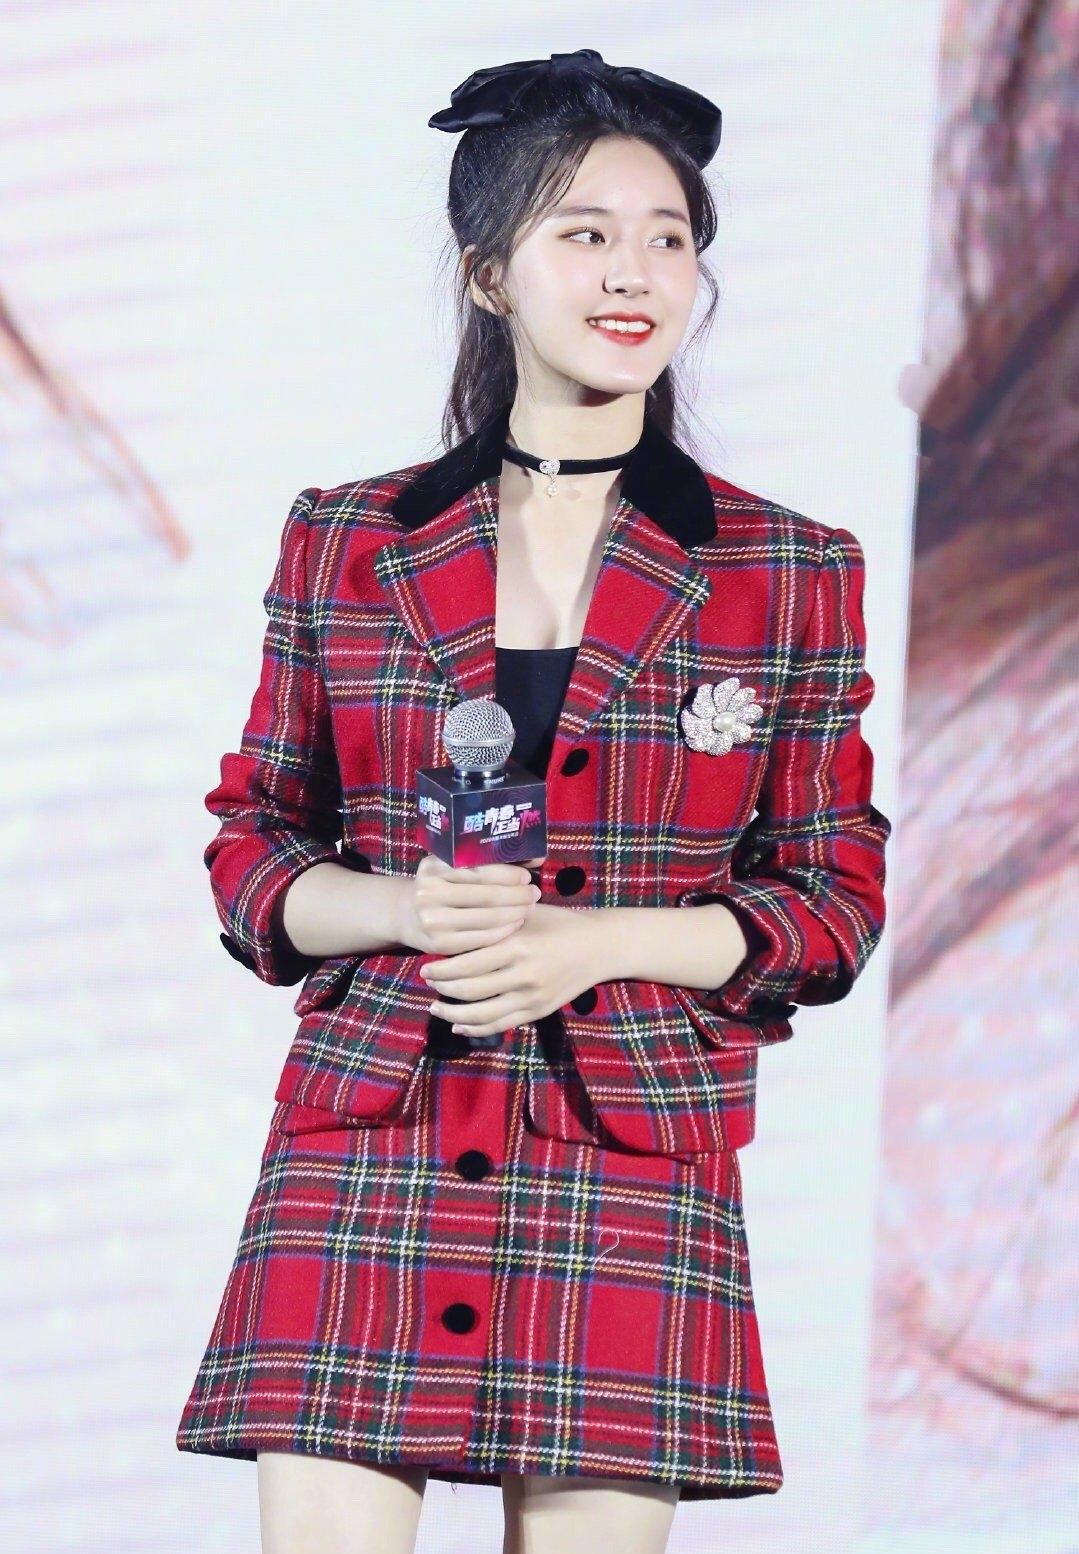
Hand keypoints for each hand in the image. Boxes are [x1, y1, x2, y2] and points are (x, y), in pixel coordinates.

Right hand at [399, 853, 545, 956]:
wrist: (407, 915)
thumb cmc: (441, 886)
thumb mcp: (452, 868)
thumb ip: (489, 861)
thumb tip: (536, 855)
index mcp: (434, 868)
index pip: (479, 870)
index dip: (508, 874)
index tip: (526, 876)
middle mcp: (430, 893)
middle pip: (486, 896)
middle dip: (517, 895)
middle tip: (535, 894)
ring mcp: (434, 921)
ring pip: (487, 919)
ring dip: (515, 914)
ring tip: (529, 908)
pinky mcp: (441, 945)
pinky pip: (482, 939)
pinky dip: (504, 931)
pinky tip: (515, 924)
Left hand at [419, 899, 599, 1038]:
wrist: (600, 947)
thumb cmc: (558, 923)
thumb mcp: (525, 914)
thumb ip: (492, 923)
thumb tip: (451, 932)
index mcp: (517, 945)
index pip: (466, 963)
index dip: (441, 968)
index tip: (426, 965)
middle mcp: (523, 975)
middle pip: (468, 990)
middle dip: (441, 988)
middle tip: (426, 981)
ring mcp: (531, 997)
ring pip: (480, 1014)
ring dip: (452, 1013)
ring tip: (435, 1007)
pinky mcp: (538, 1012)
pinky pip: (499, 1026)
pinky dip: (474, 1028)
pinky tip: (458, 1024)